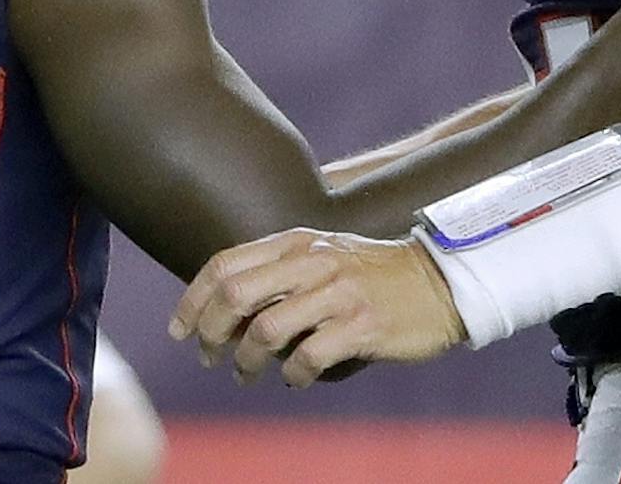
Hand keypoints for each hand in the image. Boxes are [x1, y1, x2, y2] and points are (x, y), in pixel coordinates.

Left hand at [169, 228, 465, 386]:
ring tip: (247, 374)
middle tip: (210, 356)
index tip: (179, 329)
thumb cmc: (374, 275)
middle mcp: (313, 261)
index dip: (193, 299)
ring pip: (266, 330)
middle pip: (236, 295)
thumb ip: (279, 269)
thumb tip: (226, 306)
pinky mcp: (362, 325)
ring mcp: (339, 293)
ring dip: (247, 361)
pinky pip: (309, 358)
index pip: (224, 264)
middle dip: (211, 333)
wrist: (441, 283)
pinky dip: (293, 376)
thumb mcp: (323, 255)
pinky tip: (296, 379)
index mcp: (297, 241)